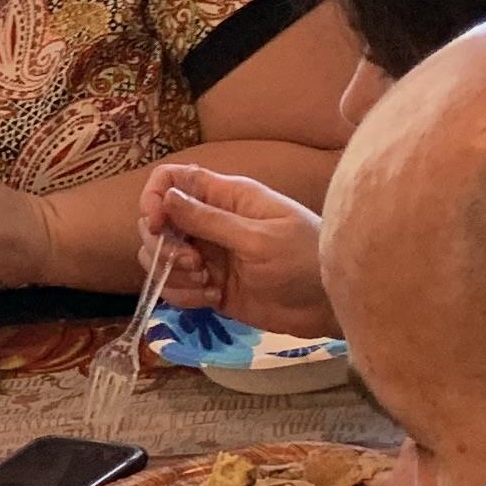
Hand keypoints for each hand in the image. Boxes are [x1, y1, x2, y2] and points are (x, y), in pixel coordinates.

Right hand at [138, 167, 333, 334]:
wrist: (330, 306)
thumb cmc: (305, 260)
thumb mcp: (258, 238)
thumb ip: (209, 220)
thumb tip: (166, 197)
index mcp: (226, 197)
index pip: (173, 180)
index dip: (155, 197)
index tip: (156, 225)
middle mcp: (211, 222)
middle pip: (158, 222)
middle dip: (163, 246)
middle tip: (194, 265)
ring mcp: (209, 255)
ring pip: (160, 256)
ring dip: (172, 274)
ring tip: (207, 285)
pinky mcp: (209, 285)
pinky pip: (175, 286)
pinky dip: (183, 295)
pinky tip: (213, 299)